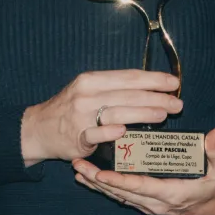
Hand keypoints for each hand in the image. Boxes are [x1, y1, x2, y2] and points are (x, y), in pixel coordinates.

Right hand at [21, 68, 181, 165]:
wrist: (38, 129)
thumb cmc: (70, 109)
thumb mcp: (87, 90)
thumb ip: (114, 89)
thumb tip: (149, 89)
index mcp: (91, 80)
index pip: (128, 77)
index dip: (153, 79)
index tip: (173, 82)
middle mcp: (86, 95)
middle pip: (127, 95)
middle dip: (155, 98)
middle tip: (177, 103)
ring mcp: (80, 116)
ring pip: (116, 112)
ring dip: (142, 113)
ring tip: (163, 114)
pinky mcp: (76, 137)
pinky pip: (95, 134)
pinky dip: (109, 132)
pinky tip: (125, 131)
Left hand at [74, 126, 214, 214]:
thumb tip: (214, 135)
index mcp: (172, 194)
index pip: (140, 187)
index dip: (119, 181)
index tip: (100, 174)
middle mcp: (156, 203)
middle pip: (122, 192)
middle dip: (98, 181)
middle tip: (78, 166)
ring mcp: (150, 206)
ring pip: (118, 196)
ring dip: (97, 185)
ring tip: (78, 171)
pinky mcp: (147, 204)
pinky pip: (122, 197)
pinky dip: (105, 189)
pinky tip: (90, 180)